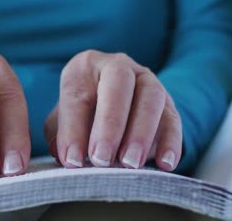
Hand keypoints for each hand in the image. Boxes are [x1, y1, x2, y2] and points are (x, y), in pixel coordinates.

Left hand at [44, 50, 181, 170]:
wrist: (107, 112)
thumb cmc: (78, 117)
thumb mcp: (61, 122)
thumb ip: (58, 137)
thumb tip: (64, 157)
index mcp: (83, 67)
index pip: (77, 93)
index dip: (73, 129)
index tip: (72, 160)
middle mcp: (117, 66)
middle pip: (118, 83)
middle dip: (110, 123)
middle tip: (101, 159)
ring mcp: (146, 80)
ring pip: (151, 97)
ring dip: (141, 133)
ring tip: (130, 163)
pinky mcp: (167, 102)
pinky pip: (173, 118)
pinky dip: (171, 142)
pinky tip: (165, 164)